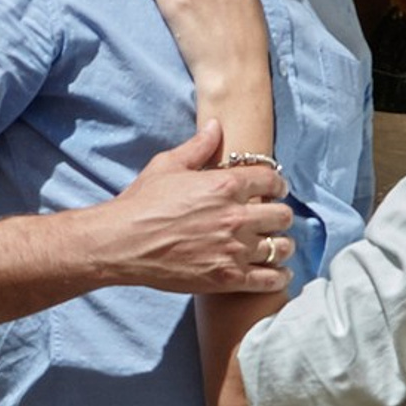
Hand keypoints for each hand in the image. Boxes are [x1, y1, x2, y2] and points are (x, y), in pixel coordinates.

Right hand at [83, 117, 290, 296]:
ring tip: (275, 246)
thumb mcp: (167, 165)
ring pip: (281, 247)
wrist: (121, 243)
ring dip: (281, 246)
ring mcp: (234, 249)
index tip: (275, 190)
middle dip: (280, 216)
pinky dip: (278, 277)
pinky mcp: (227, 278)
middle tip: (272, 220)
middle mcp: (236, 216)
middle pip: (283, 215)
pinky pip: (269, 279)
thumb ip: (198, 146)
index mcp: (225, 185)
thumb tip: (216, 126)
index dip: (277, 185)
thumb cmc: (141, 204)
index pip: (273, 181)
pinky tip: (278, 273)